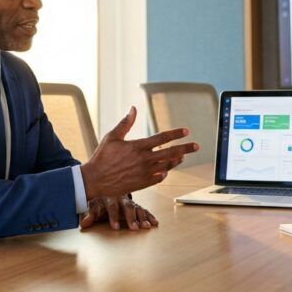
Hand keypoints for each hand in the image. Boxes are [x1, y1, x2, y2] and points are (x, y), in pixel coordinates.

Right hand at [80, 106, 198, 198]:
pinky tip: (167, 169)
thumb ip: (125, 123)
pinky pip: (159, 177)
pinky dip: (164, 173)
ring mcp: (144, 172)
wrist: (94, 180)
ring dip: (176, 160)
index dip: (175, 133)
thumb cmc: (102, 157)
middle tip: (197, 146)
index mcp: (138, 146)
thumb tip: (133, 108)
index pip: (162, 138)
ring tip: (183, 157)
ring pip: (166, 165)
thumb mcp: (112, 137)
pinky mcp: (142, 183)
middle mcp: (144, 159)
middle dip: (185, 148)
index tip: (186, 131)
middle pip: (170, 152)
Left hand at [80, 196, 158, 230]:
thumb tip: (83, 224)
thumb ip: (89, 215)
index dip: (113, 217)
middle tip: (134, 228)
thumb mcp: (91, 206)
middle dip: (131, 218)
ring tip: (146, 227)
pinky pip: (144, 210)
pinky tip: (155, 222)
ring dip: (142, 217)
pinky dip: (150, 216)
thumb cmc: (99, 200)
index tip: (115, 227)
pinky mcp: (136, 205)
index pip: (111, 207)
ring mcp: (130, 201)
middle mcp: (122, 198)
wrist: (106, 187)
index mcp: (110, 197)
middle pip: (127, 207)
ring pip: (138, 208)